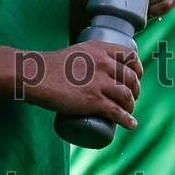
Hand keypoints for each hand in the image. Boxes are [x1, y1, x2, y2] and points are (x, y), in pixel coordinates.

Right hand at [24, 41, 141, 130]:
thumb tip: (97, 69)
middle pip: (131, 78)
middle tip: (131, 97)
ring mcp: (99, 83)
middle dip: (136, 90)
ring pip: (127, 96)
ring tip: (128, 111)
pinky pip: (117, 112)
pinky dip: (127, 120)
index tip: (137, 77)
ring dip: (131, 106)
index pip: (130, 56)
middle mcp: (103, 64)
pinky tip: (131, 124)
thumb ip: (90, 58)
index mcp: (100, 49)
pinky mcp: (93, 101)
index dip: (138, 68)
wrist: (36, 77)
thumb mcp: (77, 53)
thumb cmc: (52, 66)